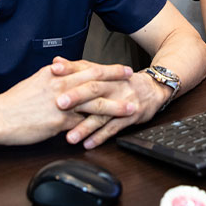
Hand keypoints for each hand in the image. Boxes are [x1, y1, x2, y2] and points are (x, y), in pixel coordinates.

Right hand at [0, 59, 134, 145]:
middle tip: (133, 79)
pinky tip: (109, 129)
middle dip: (116, 79)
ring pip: (94, 102)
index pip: (86, 68)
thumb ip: (53, 76)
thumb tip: (64, 69)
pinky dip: (96, 127)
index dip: (105, 69)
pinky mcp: (58, 122)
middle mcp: (60, 85)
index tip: (120, 69)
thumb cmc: (14, 101)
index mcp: (55, 73)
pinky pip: (82, 125)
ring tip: (130, 107)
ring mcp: (60, 104)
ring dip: (115, 105)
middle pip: (94, 80)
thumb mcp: (35, 81)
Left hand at [53, 58, 168, 148]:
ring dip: (85, 126)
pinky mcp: (130, 117)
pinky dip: (100, 137)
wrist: (152, 89)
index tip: (53, 70)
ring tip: (70, 136)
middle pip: (94, 89)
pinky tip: (88, 143)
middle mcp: (113, 87)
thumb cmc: (122, 82)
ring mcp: (122, 102)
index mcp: (104, 75)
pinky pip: (114, 128)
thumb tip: (56, 62)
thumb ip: (78, 69)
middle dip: (77, 96)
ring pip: (102, 114)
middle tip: (59, 103)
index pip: (85, 69)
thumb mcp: (102, 73)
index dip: (70, 69)